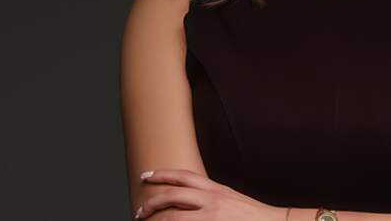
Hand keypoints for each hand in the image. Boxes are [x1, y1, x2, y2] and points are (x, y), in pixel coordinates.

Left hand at [133, 168, 282, 220]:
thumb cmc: (251, 215)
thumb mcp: (230, 198)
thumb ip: (210, 196)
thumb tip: (190, 198)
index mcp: (214, 189)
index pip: (183, 176)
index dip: (162, 174)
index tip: (146, 175)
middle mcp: (211, 200)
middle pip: (173, 196)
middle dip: (152, 202)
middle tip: (139, 210)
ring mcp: (211, 217)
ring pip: (174, 218)